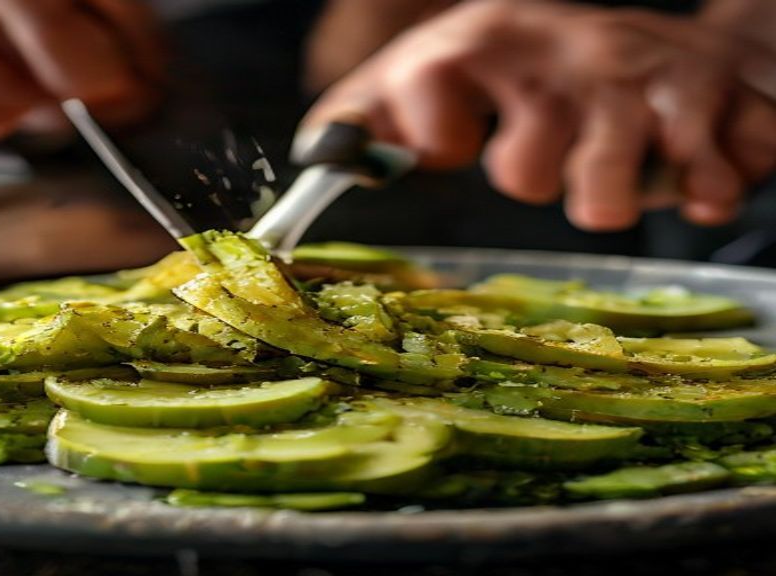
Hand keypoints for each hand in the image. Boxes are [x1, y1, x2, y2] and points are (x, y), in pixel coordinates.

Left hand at [303, 0, 775, 230]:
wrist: (615, 32)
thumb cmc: (502, 73)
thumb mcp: (416, 80)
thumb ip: (359, 121)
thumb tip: (320, 160)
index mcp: (476, 42)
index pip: (432, 97)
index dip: (435, 137)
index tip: (444, 148)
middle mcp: (556, 49)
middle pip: (529, 160)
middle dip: (534, 178)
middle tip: (545, 161)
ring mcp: (637, 67)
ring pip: (616, 172)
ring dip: (612, 194)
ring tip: (610, 179)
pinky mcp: (710, 85)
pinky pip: (722, 158)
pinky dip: (713, 182)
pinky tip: (696, 180)